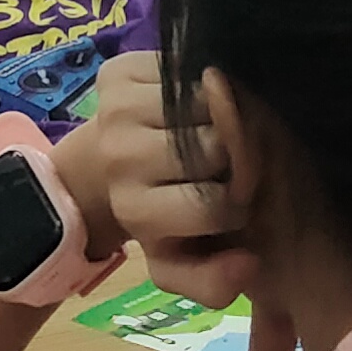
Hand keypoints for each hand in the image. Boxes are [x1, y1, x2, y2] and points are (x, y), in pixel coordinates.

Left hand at [56, 55, 248, 293]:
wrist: (101, 168)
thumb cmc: (156, 214)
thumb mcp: (178, 266)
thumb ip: (215, 283)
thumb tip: (250, 264)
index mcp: (136, 210)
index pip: (219, 204)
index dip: (238, 204)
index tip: (231, 203)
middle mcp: (120, 157)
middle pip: (219, 148)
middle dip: (235, 157)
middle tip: (223, 164)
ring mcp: (116, 109)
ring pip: (212, 101)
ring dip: (223, 114)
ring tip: (211, 131)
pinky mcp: (118, 70)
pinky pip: (190, 67)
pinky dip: (201, 84)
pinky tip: (190, 103)